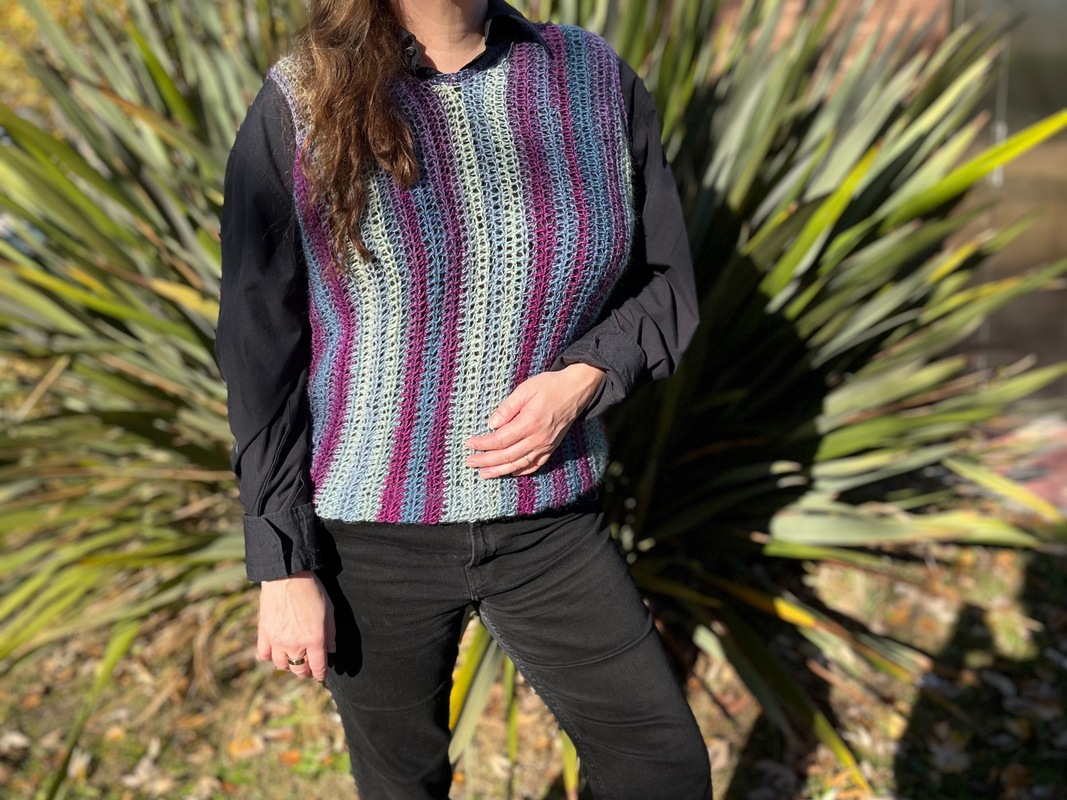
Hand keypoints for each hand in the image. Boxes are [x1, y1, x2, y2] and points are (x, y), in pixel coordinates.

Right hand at [256, 570, 335, 681]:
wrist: (287, 576)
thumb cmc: (312, 591)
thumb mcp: (329, 611)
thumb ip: (331, 634)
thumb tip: (330, 650)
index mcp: (314, 640)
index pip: (318, 668)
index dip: (321, 674)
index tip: (321, 674)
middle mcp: (295, 645)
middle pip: (300, 669)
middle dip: (306, 671)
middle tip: (309, 668)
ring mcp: (277, 641)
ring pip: (282, 665)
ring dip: (289, 665)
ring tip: (294, 659)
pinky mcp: (264, 634)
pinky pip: (264, 655)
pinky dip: (271, 657)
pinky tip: (277, 652)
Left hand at [464, 363, 605, 478]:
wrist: (576, 390)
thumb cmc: (549, 386)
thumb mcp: (525, 389)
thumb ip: (507, 407)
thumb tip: (491, 424)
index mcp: (529, 423)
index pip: (500, 440)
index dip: (483, 444)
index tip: (469, 444)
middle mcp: (538, 438)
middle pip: (507, 456)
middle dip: (486, 461)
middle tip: (470, 462)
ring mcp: (546, 445)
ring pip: (519, 464)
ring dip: (500, 470)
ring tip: (484, 474)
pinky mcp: (552, 447)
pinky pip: (536, 464)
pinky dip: (522, 471)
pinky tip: (511, 472)